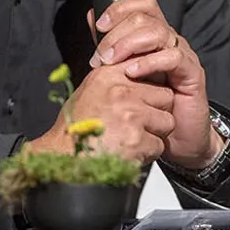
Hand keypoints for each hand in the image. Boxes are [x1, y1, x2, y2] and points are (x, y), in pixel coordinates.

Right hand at [25, 62, 175, 163]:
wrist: (62, 159)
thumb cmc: (73, 129)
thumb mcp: (89, 91)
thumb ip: (115, 80)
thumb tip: (137, 71)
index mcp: (109, 76)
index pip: (149, 70)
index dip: (150, 88)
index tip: (146, 98)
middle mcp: (121, 92)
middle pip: (165, 96)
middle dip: (157, 112)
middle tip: (138, 124)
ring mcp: (131, 115)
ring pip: (167, 121)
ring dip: (154, 134)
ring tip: (132, 139)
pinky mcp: (137, 140)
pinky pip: (159, 145)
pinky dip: (148, 154)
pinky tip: (129, 153)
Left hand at [89, 0, 224, 169]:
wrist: (178, 139)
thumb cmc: (151, 107)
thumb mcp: (124, 74)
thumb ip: (110, 46)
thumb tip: (91, 18)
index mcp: (154, 36)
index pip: (142, 4)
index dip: (120, 8)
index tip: (99, 25)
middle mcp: (169, 41)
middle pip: (146, 16)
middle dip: (117, 33)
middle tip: (101, 56)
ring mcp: (183, 55)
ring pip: (158, 32)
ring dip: (128, 44)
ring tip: (112, 63)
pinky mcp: (193, 73)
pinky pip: (172, 57)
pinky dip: (149, 62)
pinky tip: (133, 72)